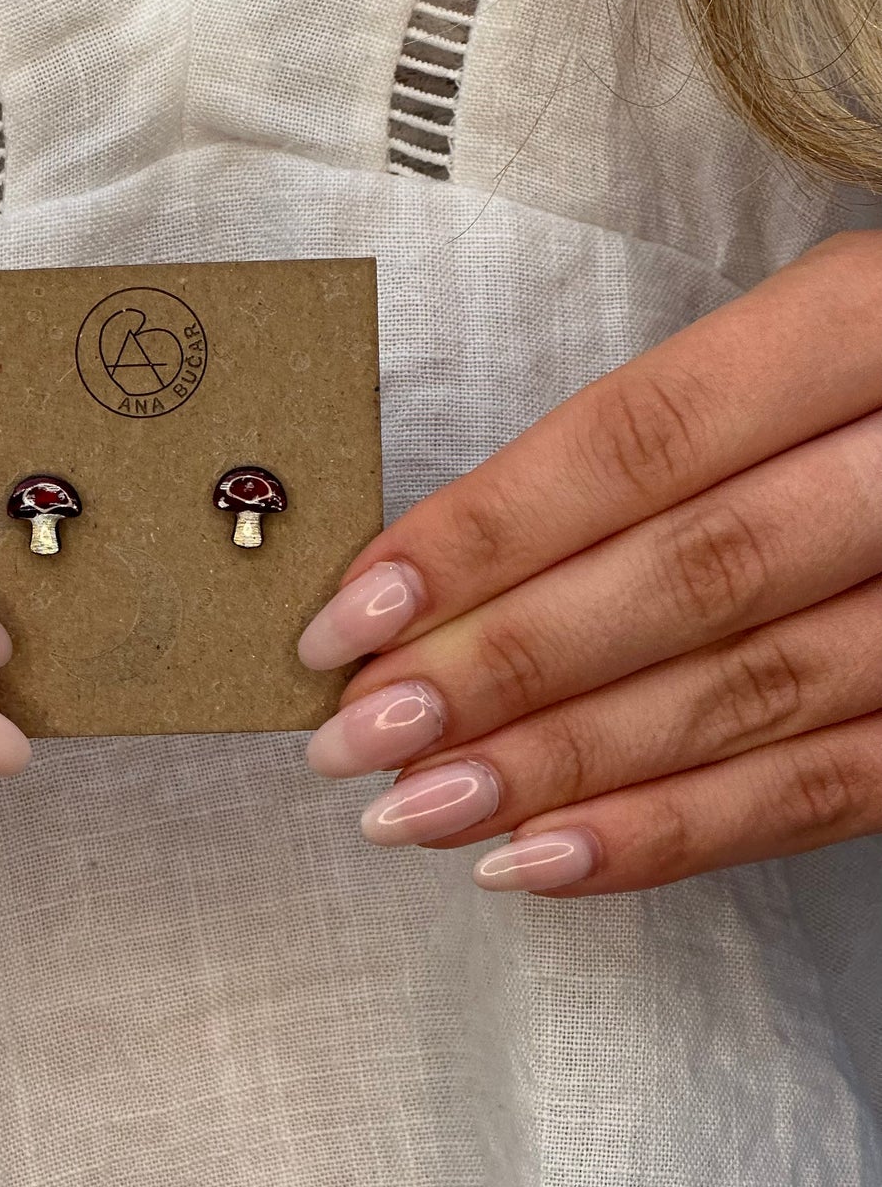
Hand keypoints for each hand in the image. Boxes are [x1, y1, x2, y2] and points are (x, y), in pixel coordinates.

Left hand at [298, 231, 881, 895]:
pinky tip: (544, 858)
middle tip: (362, 733)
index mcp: (853, 328)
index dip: (481, 538)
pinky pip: (824, 789)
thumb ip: (643, 442)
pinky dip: (674, 832)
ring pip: (746, 696)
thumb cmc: (860, 379)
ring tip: (420, 807)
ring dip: (559, 768)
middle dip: (498, 667)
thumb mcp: (777, 345)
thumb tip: (436, 570)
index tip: (355, 616)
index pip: (634, 445)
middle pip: (684, 579)